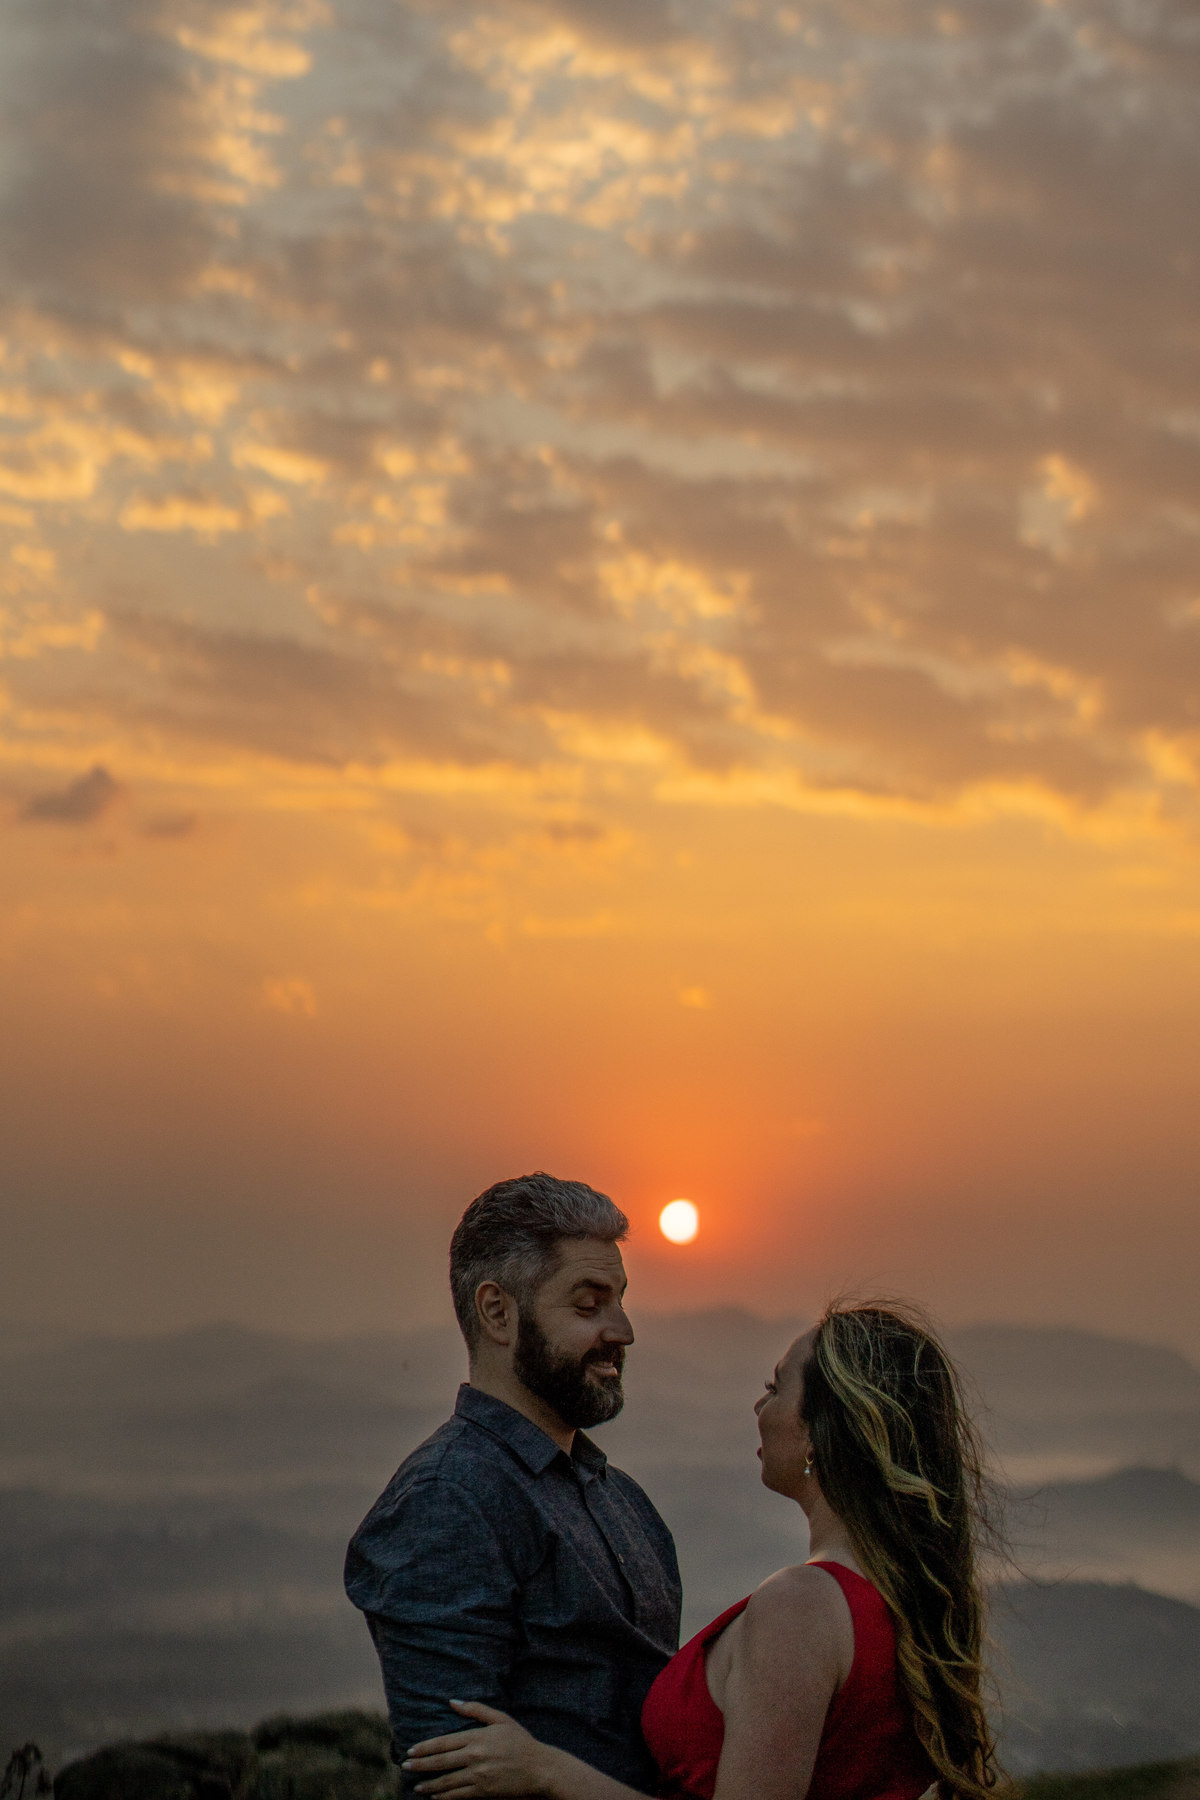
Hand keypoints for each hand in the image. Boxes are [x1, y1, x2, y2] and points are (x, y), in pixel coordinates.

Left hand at [404, 1701, 554, 1796]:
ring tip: (417, 1786)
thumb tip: (453, 1702)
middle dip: (420, 1765)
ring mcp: (478, 1776)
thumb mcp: (501, 1720)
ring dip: (429, 1785)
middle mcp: (475, 1757)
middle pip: (441, 1762)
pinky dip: (444, 1797)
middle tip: (405, 1767)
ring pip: (447, 1782)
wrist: (539, 1769)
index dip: (425, 1747)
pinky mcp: (483, 1792)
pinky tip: (435, 1798)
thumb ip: (476, 1710)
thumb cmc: (521, 1742)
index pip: (444, 1742)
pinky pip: (459, 1796)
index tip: (411, 1750)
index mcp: (477, 1738)